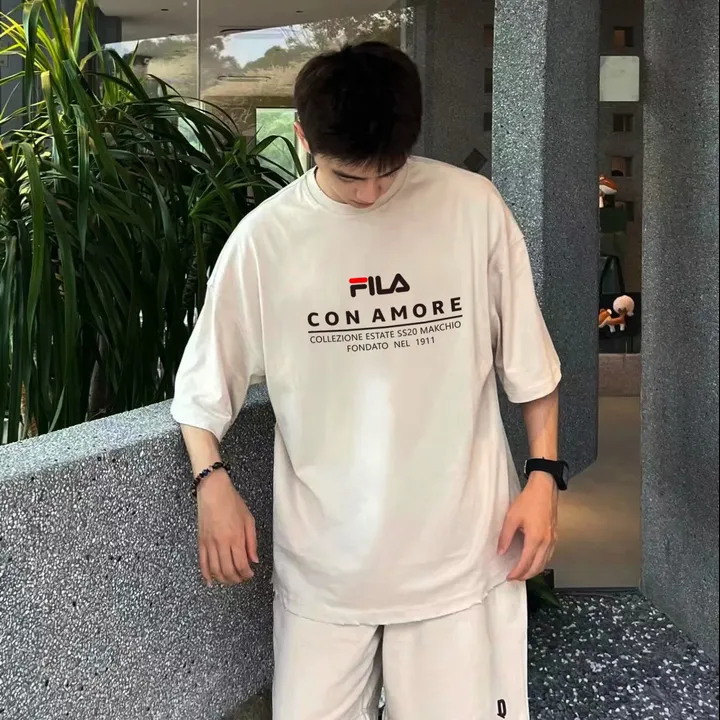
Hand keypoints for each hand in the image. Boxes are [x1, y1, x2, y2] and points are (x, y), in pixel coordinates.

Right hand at [196, 470, 257, 585]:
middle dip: (236, 579)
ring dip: (223, 579)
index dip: (246, 573)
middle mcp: (222, 543)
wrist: (213, 491)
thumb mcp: (248, 520)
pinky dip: (205, 574)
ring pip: (215, 570)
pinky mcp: (200, 542)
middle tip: (241, 579)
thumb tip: (254, 560)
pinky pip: (202, 563)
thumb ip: (252, 542)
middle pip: (228, 570)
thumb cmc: (233, 503)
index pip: (241, 564)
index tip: (250, 574)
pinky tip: (210, 581)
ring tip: (230, 580)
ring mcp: (209, 544)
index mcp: (236, 537)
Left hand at [497, 473, 557, 580]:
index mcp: (535, 539)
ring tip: (522, 572)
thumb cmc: (529, 500)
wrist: (545, 489)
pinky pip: (549, 555)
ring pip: (545, 563)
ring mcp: (553, 540)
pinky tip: (534, 560)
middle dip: (525, 576)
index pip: (525, 563)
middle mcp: (547, 542)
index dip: (516, 573)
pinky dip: (541, 562)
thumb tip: (500, 552)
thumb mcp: (511, 518)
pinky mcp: (555, 536)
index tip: (508, 577)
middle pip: (537, 567)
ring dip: (534, 570)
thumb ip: (505, 537)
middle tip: (514, 578)